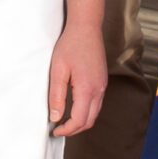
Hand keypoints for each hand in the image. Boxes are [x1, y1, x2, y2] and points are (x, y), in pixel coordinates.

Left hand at [48, 22, 107, 137]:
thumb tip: (55, 116)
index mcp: (87, 89)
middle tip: (59, 129)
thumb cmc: (70, 45)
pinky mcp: (102, 82)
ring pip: (94, 114)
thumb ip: (56, 95)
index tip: (54, 130)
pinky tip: (74, 108)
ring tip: (65, 121)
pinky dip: (86, 112)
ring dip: (81, 122)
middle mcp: (98, 90)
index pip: (79, 120)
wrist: (87, 28)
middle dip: (74, 130)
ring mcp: (102, 86)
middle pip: (89, 121)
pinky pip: (96, 104)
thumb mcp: (58, 70)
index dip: (66, 130)